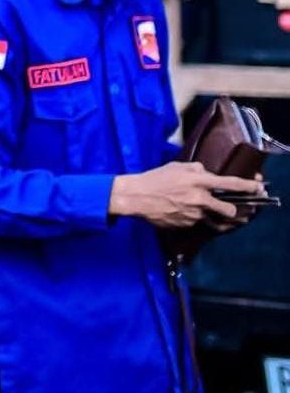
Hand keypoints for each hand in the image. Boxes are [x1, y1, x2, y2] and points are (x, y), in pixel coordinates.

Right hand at [110, 162, 264, 229]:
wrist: (135, 197)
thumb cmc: (154, 179)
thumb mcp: (176, 167)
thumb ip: (196, 170)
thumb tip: (207, 174)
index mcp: (199, 181)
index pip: (230, 184)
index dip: (247, 186)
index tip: (257, 187)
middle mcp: (199, 199)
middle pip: (228, 210)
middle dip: (231, 211)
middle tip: (227, 209)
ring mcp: (192, 214)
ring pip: (209, 217)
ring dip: (204, 213)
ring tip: (189, 207)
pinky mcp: (184, 225)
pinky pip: (194, 222)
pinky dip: (190, 217)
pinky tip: (177, 210)